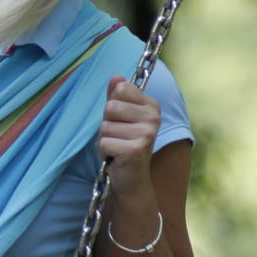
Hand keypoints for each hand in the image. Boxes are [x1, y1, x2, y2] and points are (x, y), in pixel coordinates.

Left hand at [97, 75, 159, 203]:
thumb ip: (117, 96)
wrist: (133, 179)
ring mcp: (146, 135)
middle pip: (110, 106)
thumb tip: (116, 76)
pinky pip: (103, 142)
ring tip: (117, 147)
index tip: (121, 120)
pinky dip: (104, 152)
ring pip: (105, 126)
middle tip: (118, 137)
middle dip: (107, 123)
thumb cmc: (124, 144)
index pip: (120, 89)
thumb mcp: (120, 117)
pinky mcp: (134, 150)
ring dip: (105, 139)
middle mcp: (153, 118)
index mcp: (152, 106)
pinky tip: (116, 157)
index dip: (113, 106)